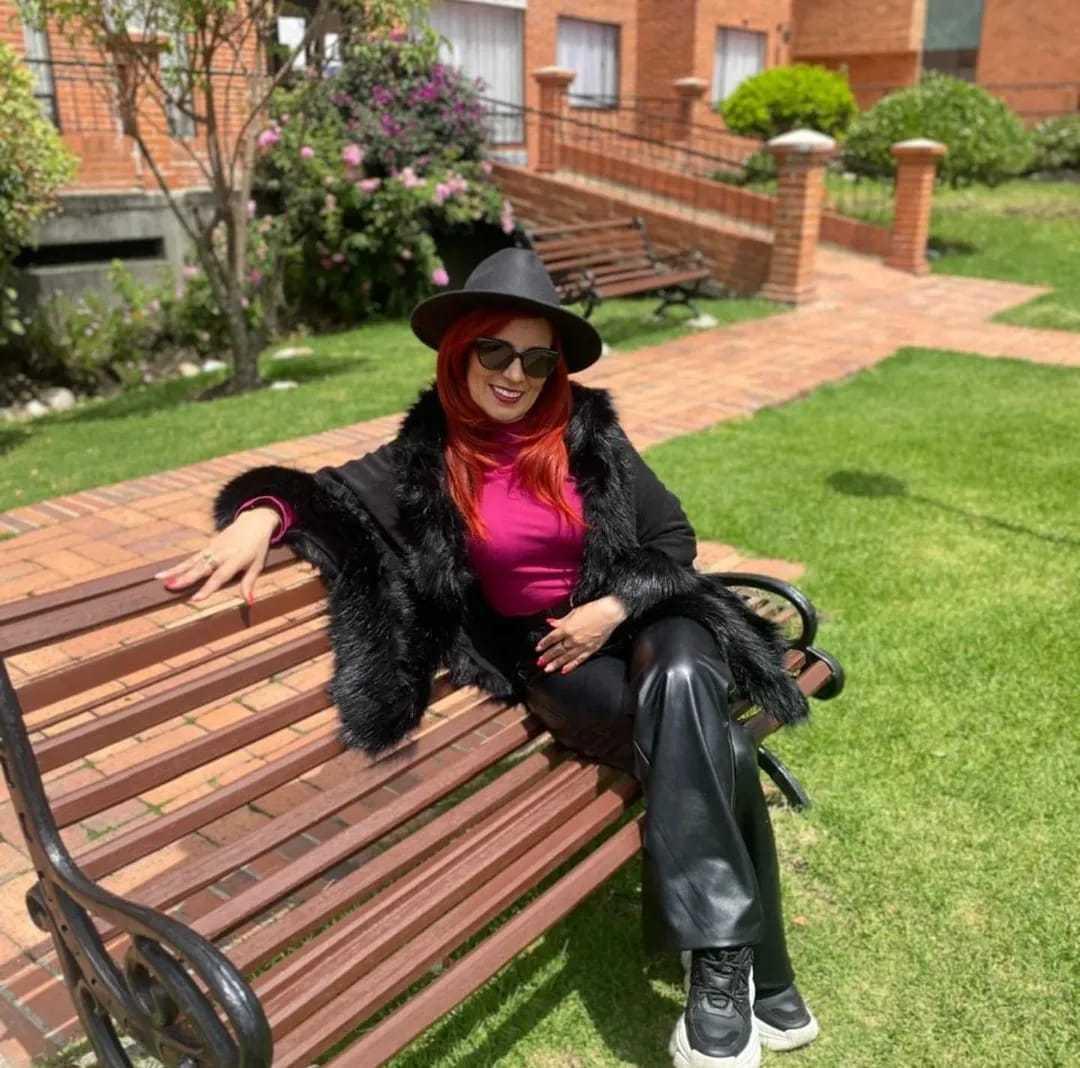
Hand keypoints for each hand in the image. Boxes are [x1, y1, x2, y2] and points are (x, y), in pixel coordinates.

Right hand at [153, 507, 279, 604]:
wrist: (254, 521)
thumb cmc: (258, 547)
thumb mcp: (257, 565)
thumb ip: (249, 583)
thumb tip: (249, 602)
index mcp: (235, 559)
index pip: (219, 577)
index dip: (207, 588)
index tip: (195, 599)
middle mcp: (221, 554)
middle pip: (201, 568)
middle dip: (185, 578)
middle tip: (171, 587)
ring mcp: (213, 548)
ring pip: (192, 561)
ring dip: (176, 570)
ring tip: (160, 579)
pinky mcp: (208, 546)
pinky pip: (192, 557)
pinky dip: (180, 565)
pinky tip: (166, 572)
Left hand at [535, 595, 628, 674]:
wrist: (609, 613)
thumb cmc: (593, 609)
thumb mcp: (573, 612)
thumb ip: (561, 620)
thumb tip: (550, 623)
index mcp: (567, 628)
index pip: (552, 638)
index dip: (544, 644)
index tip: (538, 649)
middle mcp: (573, 639)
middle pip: (557, 649)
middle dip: (547, 656)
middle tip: (539, 662)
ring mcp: (582, 646)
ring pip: (566, 657)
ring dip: (556, 663)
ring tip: (547, 669)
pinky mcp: (591, 650)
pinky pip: (579, 660)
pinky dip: (571, 666)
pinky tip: (564, 670)